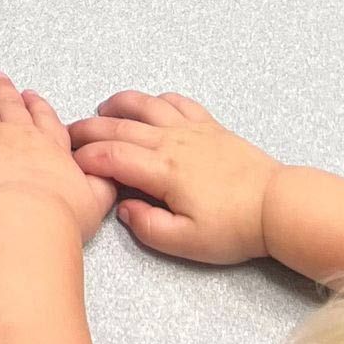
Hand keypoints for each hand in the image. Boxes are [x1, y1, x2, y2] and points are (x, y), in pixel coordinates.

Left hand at [0, 73, 116, 241]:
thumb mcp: (95, 201)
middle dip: (2, 90)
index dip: (36, 106)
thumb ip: (101, 185)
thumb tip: (109, 176)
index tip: (30, 96)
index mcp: (51, 145)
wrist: (27, 217)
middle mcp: (19, 134)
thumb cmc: (60, 216)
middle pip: (9, 104)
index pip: (44, 118)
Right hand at [69, 93, 276, 265]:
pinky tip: (149, 107)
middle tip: (68, 136)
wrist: (276, 206)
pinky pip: (176, 101)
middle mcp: (170, 141)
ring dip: (117, 105)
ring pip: (143, 105)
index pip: (110, 156)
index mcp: (161, 170)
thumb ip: (148, 227)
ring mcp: (189, 128)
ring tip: (101, 111)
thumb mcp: (187, 243)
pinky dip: (156, 100)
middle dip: (87, 129)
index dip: (84, 158)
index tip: (70, 165)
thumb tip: (123, 208)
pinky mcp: (209, 124)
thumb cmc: (233, 228)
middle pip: (117, 126)